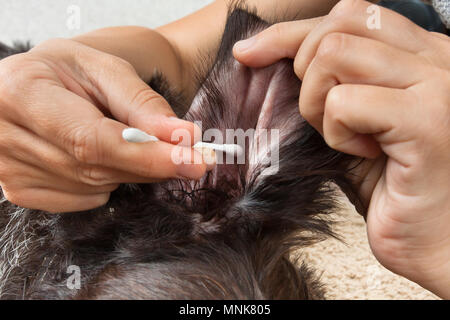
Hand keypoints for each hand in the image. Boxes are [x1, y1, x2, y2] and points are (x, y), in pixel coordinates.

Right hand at [0, 38, 207, 212]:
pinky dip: (106, 180)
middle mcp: (5, 135)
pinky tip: (98, 155)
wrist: (44, 84)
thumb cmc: (73, 71)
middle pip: (96, 169)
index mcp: (23, 93)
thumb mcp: (108, 70)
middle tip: (188, 153)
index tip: (193, 161)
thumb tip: (183, 138)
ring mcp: (8, 169)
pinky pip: (84, 199)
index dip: (146, 156)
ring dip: (128, 169)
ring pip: (95, 187)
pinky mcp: (19, 190)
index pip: (93, 140)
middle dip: (150, 164)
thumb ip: (144, 106)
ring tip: (124, 139)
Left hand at [234, 0, 449, 297]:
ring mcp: (438, 86)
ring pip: (334, 56)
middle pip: (337, 26)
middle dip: (304, 71)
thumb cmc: (395, 187)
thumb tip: (271, 54)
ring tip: (344, 138)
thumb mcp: (355, 123)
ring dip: (318, 104)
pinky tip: (362, 156)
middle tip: (319, 116)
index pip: (349, 14)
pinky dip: (335, 133)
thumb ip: (332, 84)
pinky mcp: (428, 122)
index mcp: (422, 55)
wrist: (436, 240)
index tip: (250, 54)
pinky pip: (344, 103)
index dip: (291, 33)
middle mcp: (436, 60)